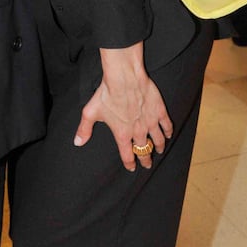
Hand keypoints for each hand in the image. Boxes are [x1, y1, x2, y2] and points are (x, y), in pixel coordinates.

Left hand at [73, 45, 172, 170]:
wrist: (124, 78)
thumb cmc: (107, 94)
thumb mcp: (91, 113)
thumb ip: (84, 129)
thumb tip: (77, 142)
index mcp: (122, 134)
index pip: (127, 155)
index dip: (130, 163)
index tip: (132, 167)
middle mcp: (138, 131)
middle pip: (144, 150)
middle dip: (145, 159)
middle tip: (147, 164)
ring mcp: (150, 122)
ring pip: (158, 140)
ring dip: (159, 147)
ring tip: (159, 150)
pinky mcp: (159, 111)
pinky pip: (166, 125)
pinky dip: (168, 132)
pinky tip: (168, 134)